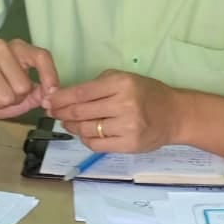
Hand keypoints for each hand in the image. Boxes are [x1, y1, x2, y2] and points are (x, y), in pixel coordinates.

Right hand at [0, 39, 58, 121]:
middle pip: (23, 85)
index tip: (51, 92)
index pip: (40, 56)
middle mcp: (0, 48)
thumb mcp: (23, 96)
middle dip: (16, 98)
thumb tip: (51, 94)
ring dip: (0, 104)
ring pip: (6, 96)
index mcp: (17, 48)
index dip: (49, 76)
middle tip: (4, 94)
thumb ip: (39, 92)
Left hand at [45, 70, 183, 153]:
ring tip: (68, 122)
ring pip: (86, 129)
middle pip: (80, 111)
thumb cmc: (147, 94)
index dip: (60, 98)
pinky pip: (96, 144)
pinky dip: (85, 139)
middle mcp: (124, 104)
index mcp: (121, 84)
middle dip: (61, 112)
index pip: (81, 92)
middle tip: (52, 112)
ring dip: (71, 126)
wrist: (175, 115)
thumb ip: (98, 85)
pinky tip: (84, 133)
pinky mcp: (129, 144)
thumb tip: (64, 96)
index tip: (48, 100)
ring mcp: (127, 126)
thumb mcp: (125, 79)